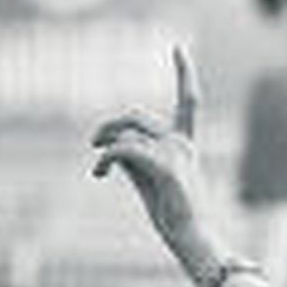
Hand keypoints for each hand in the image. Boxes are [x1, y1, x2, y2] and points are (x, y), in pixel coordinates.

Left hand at [91, 47, 227, 276]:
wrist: (192, 238)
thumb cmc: (171, 214)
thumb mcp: (148, 179)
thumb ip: (135, 157)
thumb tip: (111, 143)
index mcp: (185, 143)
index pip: (189, 100)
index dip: (184, 73)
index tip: (178, 48)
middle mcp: (183, 143)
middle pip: (138, 116)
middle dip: (111, 125)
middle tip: (94, 142)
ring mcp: (176, 154)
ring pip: (128, 133)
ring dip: (106, 146)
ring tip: (100, 168)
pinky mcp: (166, 168)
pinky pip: (124, 150)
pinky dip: (106, 159)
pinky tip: (100, 173)